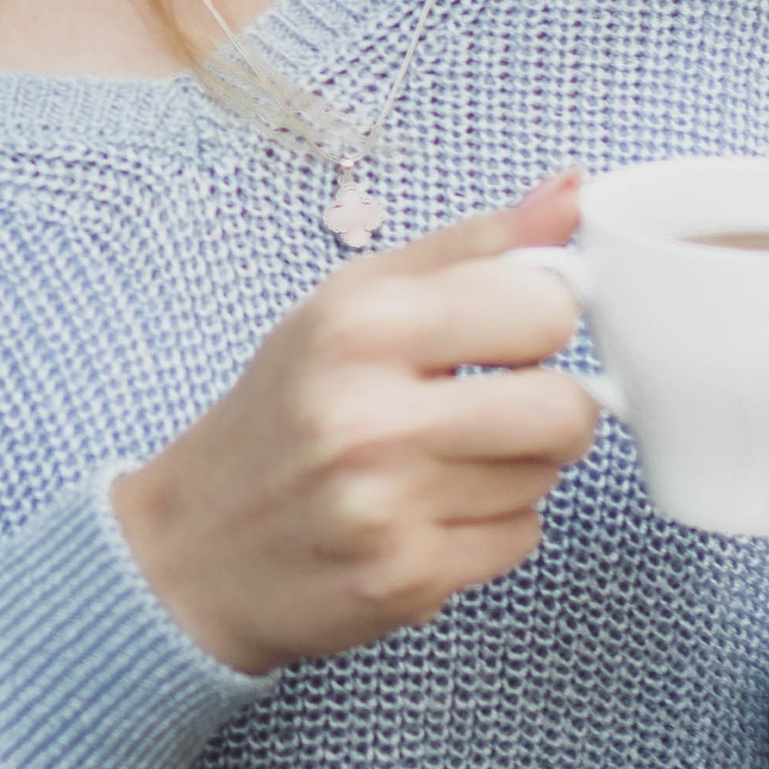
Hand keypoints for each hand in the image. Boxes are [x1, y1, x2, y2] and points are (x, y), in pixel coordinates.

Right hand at [112, 178, 596, 676]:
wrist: (193, 549)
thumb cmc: (285, 411)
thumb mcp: (353, 302)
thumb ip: (471, 246)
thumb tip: (574, 189)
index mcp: (358, 323)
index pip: (544, 308)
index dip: (539, 322)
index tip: (506, 336)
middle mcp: (367, 415)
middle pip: (566, 408)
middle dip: (551, 409)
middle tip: (496, 409)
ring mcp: (386, 505)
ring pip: (546, 478)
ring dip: (515, 471)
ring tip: (441, 463)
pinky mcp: (404, 578)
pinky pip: (520, 541)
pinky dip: (490, 531)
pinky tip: (428, 516)